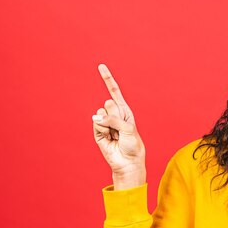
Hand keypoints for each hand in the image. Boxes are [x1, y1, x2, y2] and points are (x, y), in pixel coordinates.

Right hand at [93, 64, 145, 188]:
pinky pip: (97, 123)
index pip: (114, 92)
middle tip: (121, 128)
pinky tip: (109, 138)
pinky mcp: (97, 131)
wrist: (127, 161)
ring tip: (115, 135)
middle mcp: (114, 114)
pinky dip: (103, 130)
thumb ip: (113, 119)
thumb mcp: (128, 128)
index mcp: (124, 111)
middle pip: (109, 103)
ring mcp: (105, 122)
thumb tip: (95, 117)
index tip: (101, 66)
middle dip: (115, 115)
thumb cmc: (132, 145)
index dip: (107, 79)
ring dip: (110, 124)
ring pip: (101, 113)